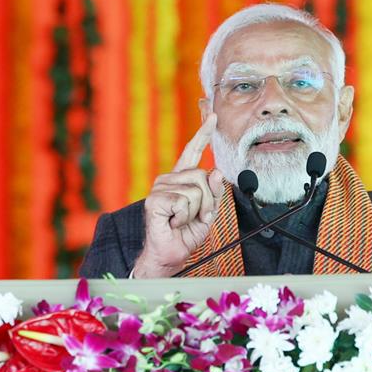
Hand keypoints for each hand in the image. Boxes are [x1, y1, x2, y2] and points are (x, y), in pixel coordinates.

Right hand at [132, 114, 224, 277]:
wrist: (170, 254)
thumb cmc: (186, 234)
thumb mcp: (208, 212)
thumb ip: (214, 193)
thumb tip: (217, 171)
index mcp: (181, 179)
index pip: (192, 151)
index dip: (203, 134)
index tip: (214, 117)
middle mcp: (168, 179)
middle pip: (203, 176)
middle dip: (207, 201)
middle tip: (196, 216)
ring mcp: (160, 188)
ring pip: (196, 190)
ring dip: (196, 211)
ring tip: (182, 220)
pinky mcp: (154, 200)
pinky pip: (184, 201)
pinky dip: (184, 216)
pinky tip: (173, 222)